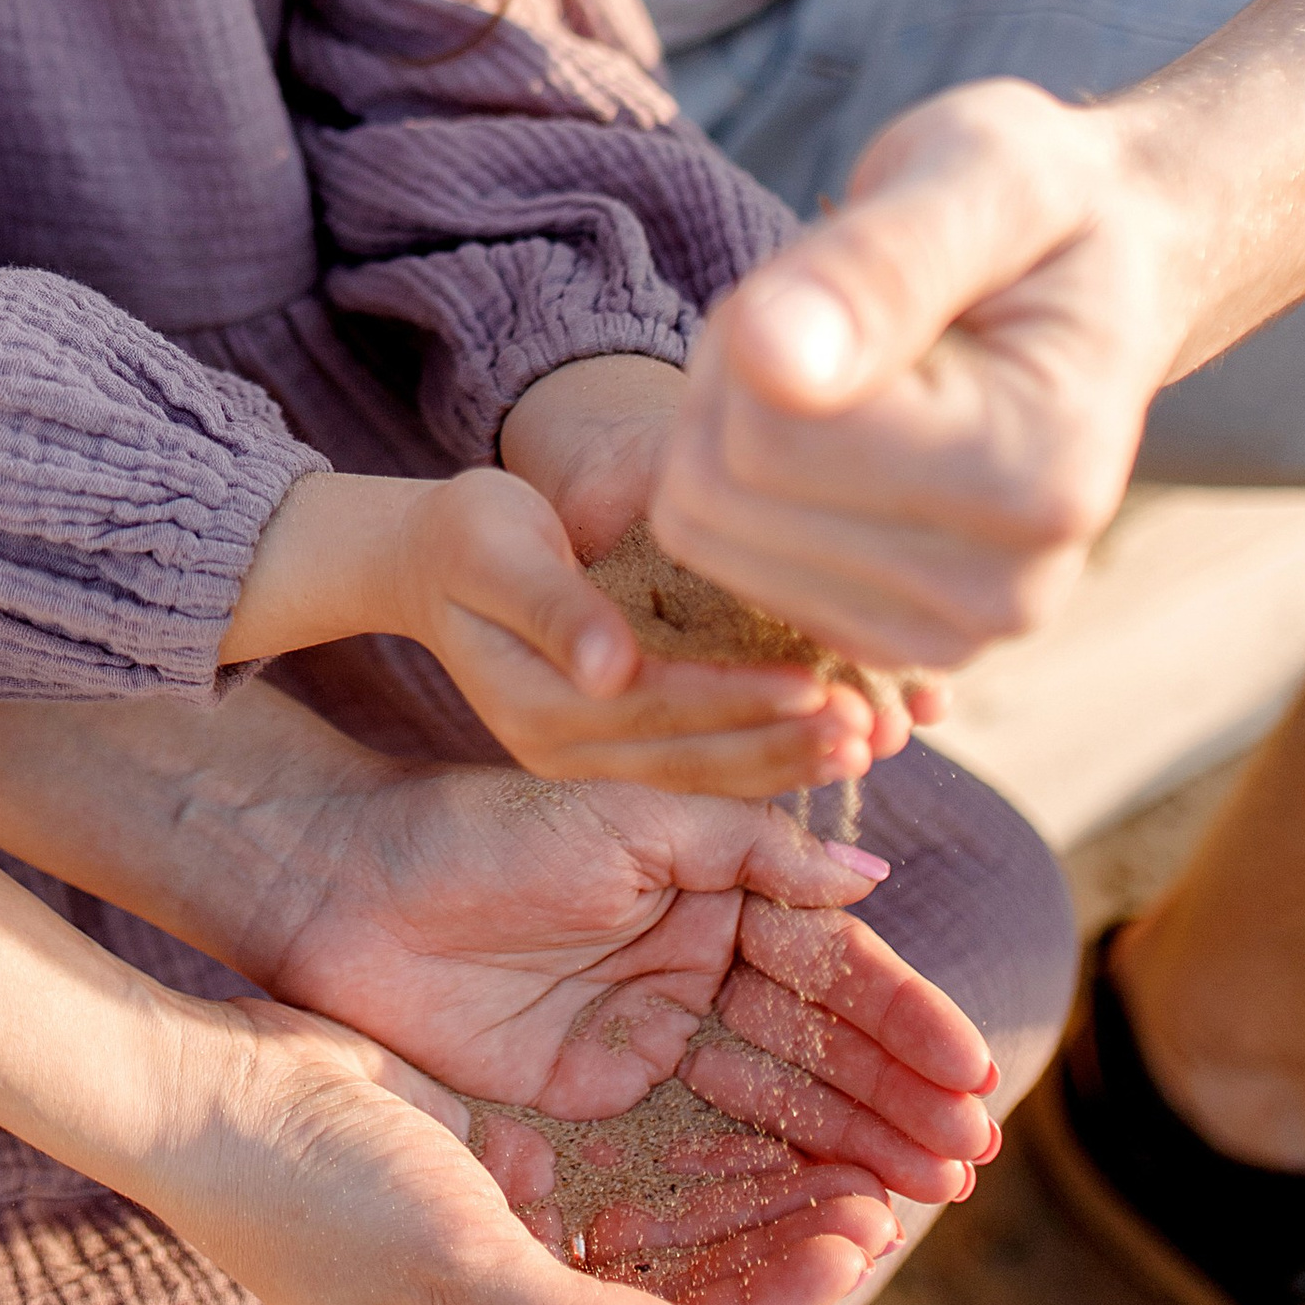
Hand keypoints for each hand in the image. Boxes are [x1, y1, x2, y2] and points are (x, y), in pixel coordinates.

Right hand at [138, 989, 891, 1304]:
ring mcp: (503, 1256)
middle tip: (879, 1192)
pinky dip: (689, 1160)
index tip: (852, 1238)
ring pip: (660, 1240)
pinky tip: (762, 1121)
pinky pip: (618, 1181)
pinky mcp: (497, 1178)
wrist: (205, 1091)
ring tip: (848, 1161)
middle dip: (777, 1253)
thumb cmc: (311, 1191)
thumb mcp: (456, 1261)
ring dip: (747, 1204)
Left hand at [250, 757, 997, 1202]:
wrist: (344, 892)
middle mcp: (692, 977)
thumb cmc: (478, 832)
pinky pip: (699, 1159)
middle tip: (970, 1156)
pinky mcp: (595, 1112)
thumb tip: (875, 877)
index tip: (972, 1072)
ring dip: (853, 1152)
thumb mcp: (622, 822)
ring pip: (773, 1113)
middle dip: (897, 1100)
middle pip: (817, 1051)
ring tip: (928, 1193)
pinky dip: (768, 1190)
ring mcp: (647, 1049)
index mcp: (709, 898)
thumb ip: (748, 850)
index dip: (902, 1019)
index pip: (829, 967)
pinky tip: (832, 1219)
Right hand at [501, 353, 929, 753]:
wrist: (431, 562)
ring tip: (871, 741)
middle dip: (785, 744)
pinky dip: (767, 754)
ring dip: (789, 761)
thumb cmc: (468, 531)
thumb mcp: (493, 548)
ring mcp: (586, 760)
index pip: (655, 706)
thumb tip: (610, 667)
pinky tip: (829, 739)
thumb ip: (553, 606)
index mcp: (534, 703)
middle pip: (690, 757)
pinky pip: (699, 763)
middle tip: (872, 729)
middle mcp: (561, 750)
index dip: (739, 698)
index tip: (818, 685)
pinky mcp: (612, 751)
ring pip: (703, 774)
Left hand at [651, 78, 1183, 670]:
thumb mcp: (976, 177)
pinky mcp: (893, 644)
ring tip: (844, 361)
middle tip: (835, 311)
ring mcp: (951, 634)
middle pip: (721, 488)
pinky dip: (745, 478)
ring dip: (732, 419)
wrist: (1104, 275)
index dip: (760, 320)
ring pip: (706, 526)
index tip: (847, 269)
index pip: (772, 427)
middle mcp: (1010, 591)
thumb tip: (771, 355)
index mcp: (1040, 475)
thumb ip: (877, 267)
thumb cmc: (1037, 210)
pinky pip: (723, 561)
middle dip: (737, 374)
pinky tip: (836, 428)